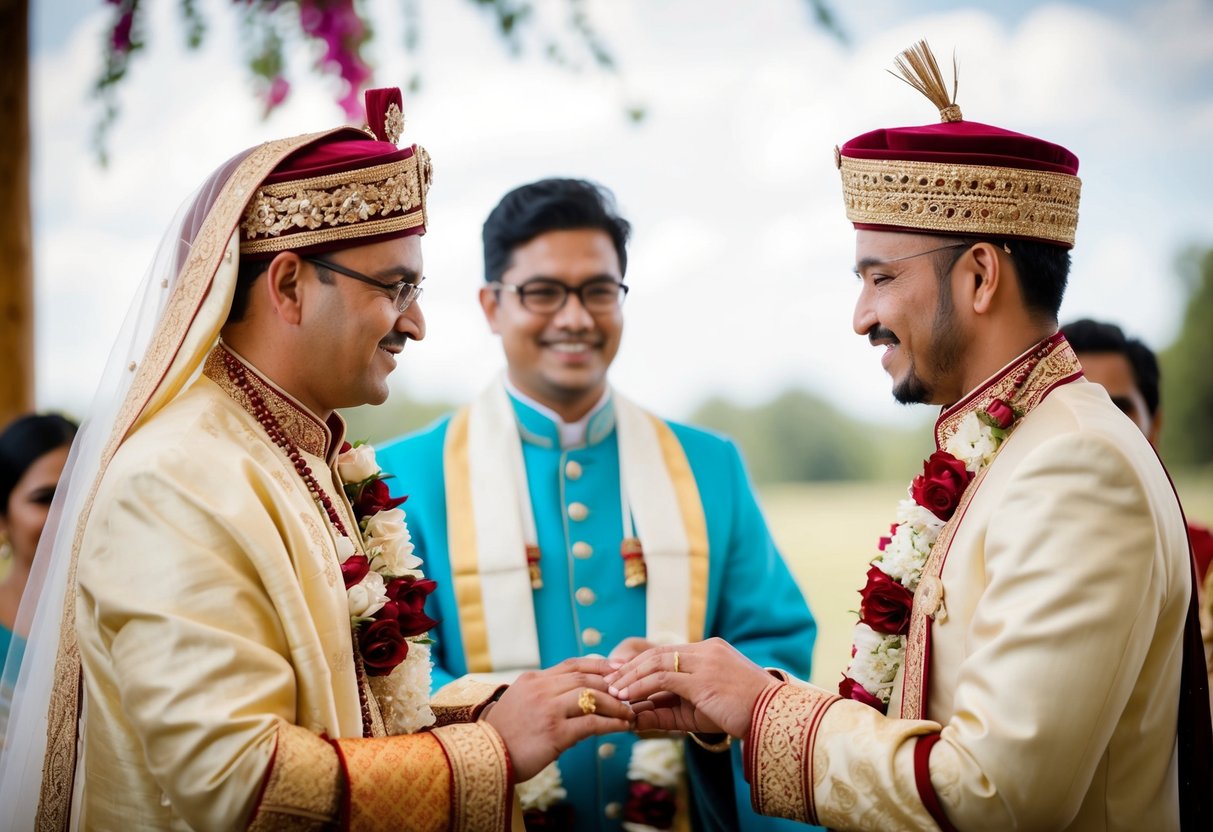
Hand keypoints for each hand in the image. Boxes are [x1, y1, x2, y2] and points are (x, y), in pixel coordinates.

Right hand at [485, 657, 632, 780]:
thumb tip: (577, 697)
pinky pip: (591, 723)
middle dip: (612, 684)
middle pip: (585, 678)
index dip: (599, 664)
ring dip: (616, 704)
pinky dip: (611, 723)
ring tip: (630, 712)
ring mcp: (548, 710)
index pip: (573, 665)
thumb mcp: (520, 703)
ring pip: (592, 697)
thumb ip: (544, 695)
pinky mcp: (555, 733)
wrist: (484, 757)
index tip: (619, 667)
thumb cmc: (504, 734)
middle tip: (630, 692)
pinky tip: (622, 727)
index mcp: (532, 679)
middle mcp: (541, 690)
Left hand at [604, 638, 779, 739]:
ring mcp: (705, 662)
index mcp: (710, 650)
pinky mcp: (703, 679)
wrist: (775, 719)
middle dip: (629, 668)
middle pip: (657, 653)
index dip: (640, 664)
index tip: (620, 677)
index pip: (666, 652)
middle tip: (608, 682)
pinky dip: (641, 688)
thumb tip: (639, 714)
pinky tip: (628, 698)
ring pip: (656, 663)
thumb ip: (672, 707)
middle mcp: (706, 650)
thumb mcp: (703, 708)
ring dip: (631, 678)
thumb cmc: (743, 715)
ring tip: (613, 692)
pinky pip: (662, 678)